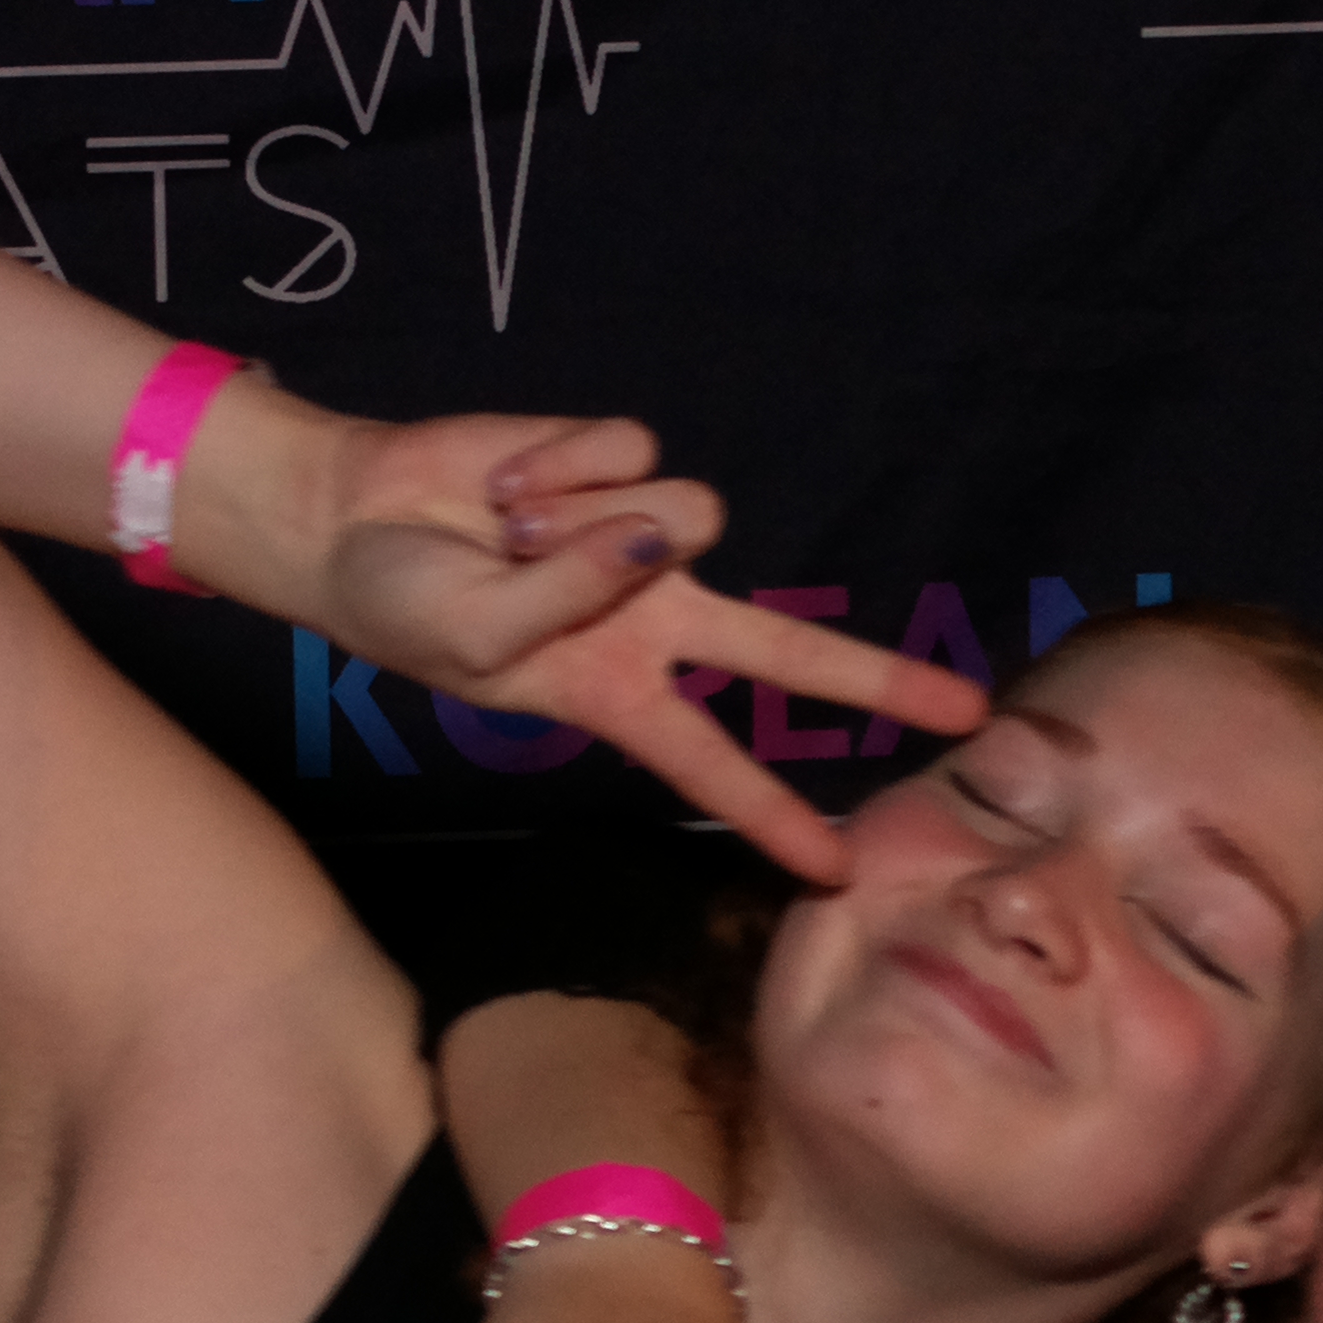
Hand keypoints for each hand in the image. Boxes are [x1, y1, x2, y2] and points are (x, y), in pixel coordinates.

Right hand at [300, 413, 986, 885]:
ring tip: (509, 532)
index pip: (712, 765)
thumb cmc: (411, 607)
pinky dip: (556, 465)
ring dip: (582, 522)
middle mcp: (656, 621)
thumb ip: (571, 597)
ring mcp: (647, 540)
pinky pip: (626, 451)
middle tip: (970, 714)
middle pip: (789, 650)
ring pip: (688, 514)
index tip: (839, 870)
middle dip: (878, 679)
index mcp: (620, 694)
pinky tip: (510, 484)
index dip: (771, 818)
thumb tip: (661, 525)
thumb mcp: (479, 642)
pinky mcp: (624, 461)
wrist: (352, 518)